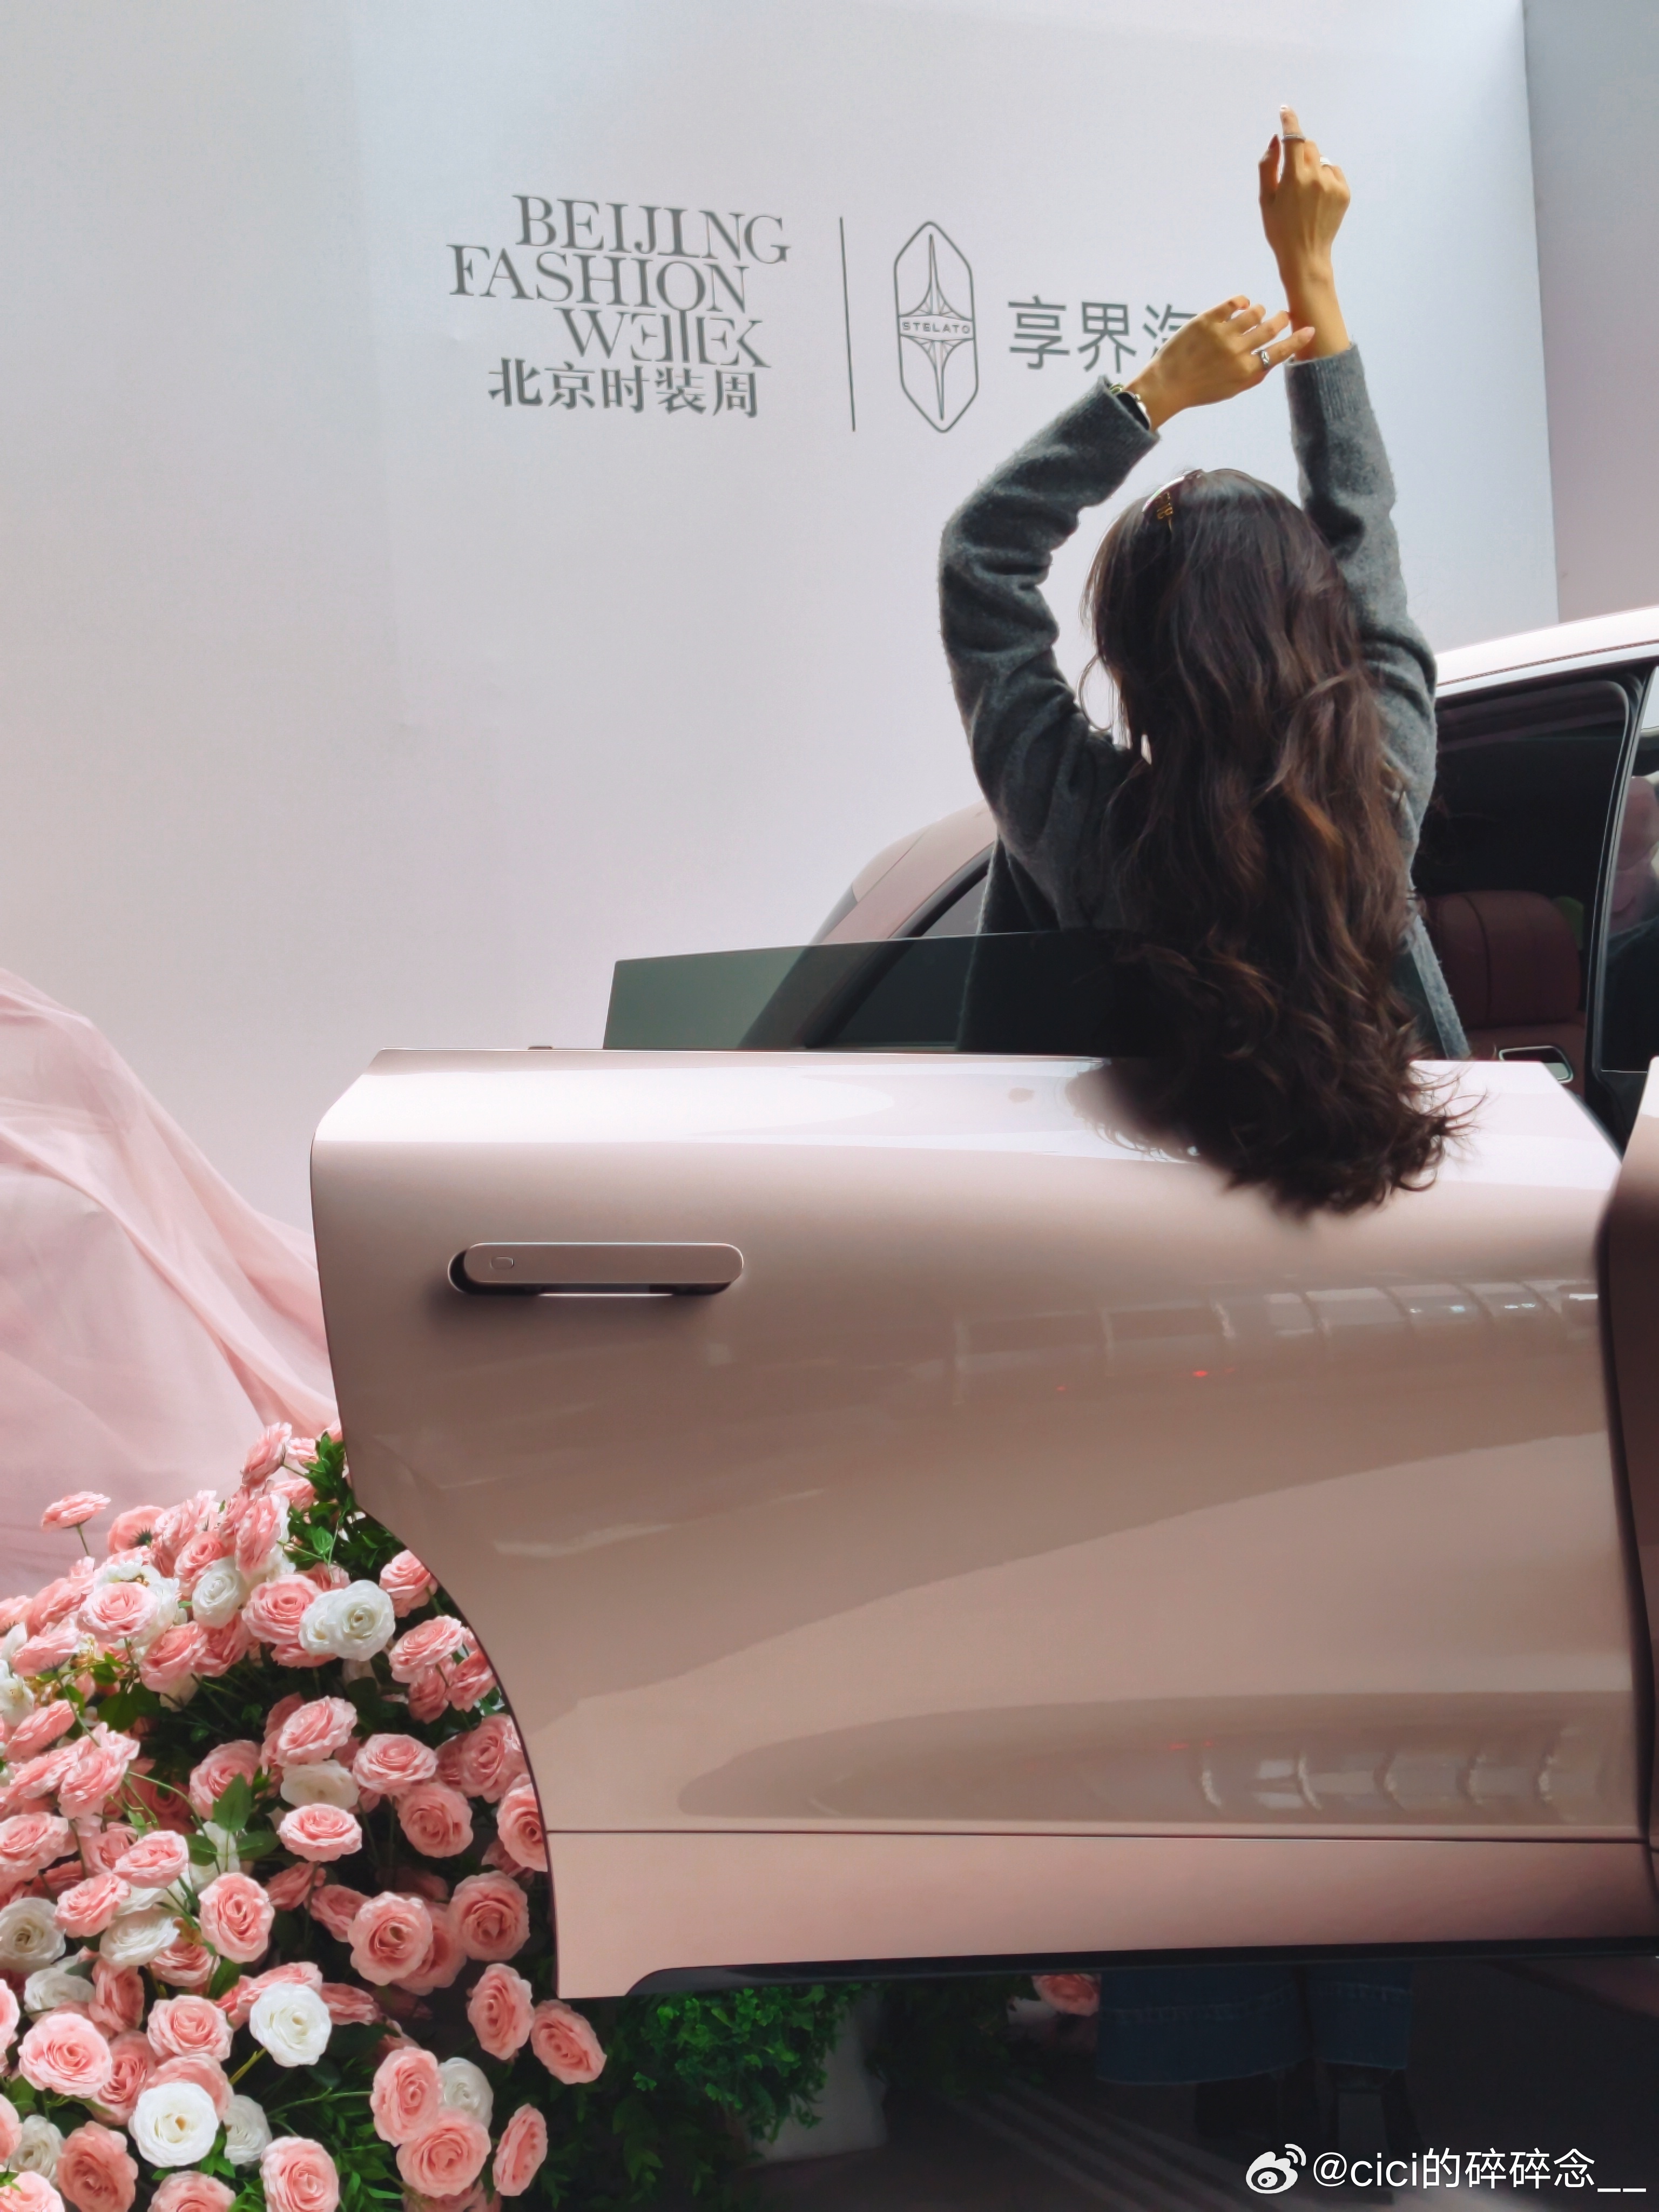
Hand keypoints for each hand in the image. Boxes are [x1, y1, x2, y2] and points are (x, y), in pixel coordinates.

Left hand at [1128, 297, 1312, 428]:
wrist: (1167, 385)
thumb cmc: (1200, 390)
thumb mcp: (1232, 390)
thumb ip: (1255, 375)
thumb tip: (1274, 359)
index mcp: (1246, 371)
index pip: (1280, 352)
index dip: (1298, 339)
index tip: (1310, 329)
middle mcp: (1237, 351)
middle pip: (1271, 327)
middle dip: (1281, 319)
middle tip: (1282, 315)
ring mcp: (1222, 334)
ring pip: (1255, 312)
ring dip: (1259, 311)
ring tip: (1256, 314)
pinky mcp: (1207, 320)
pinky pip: (1234, 302)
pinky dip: (1242, 301)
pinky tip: (1241, 305)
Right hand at [1259, 105, 1349, 355]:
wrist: (1305, 257)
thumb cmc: (1279, 230)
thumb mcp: (1265, 200)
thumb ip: (1268, 166)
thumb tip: (1275, 140)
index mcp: (1294, 178)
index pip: (1294, 138)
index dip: (1289, 121)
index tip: (1285, 110)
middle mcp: (1316, 177)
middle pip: (1309, 146)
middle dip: (1299, 152)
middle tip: (1292, 176)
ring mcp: (1332, 184)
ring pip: (1321, 159)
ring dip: (1312, 168)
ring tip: (1305, 195)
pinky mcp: (1344, 192)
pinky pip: (1333, 171)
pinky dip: (1325, 178)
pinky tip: (1317, 199)